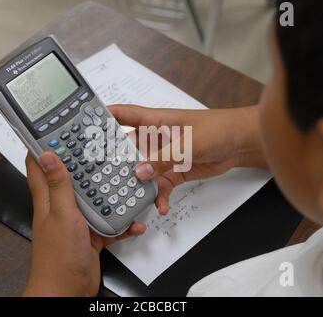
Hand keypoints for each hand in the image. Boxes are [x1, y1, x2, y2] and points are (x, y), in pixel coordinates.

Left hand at [23, 153, 145, 296]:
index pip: (39, 166)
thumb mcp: (62, 215)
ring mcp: (77, 221)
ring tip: (123, 181)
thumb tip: (48, 155)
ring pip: (94, 199)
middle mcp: (62, 207)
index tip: (55, 131)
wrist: (67, 291)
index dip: (44, 147)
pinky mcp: (91, 235)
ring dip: (107, 193)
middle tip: (99, 149)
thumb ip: (58, 186)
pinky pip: (109, 224)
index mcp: (48, 199)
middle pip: (72, 179)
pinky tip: (133, 221)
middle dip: (84, 164)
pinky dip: (122, 223)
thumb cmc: (57, 257)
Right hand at [109, 104, 265, 214]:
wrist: (238, 144)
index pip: (123, 115)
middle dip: (115, 162)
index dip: (103, 116)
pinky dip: (159, 196)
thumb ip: (162, 158)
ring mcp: (163, 156)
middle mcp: (154, 139)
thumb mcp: (186, 143)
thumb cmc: (216, 130)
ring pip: (142, 171)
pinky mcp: (173, 171)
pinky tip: (161, 206)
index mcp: (154, 122)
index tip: (84, 125)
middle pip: (127, 149)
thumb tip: (139, 173)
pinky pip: (160, 185)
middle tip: (101, 176)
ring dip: (138, 185)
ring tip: (130, 199)